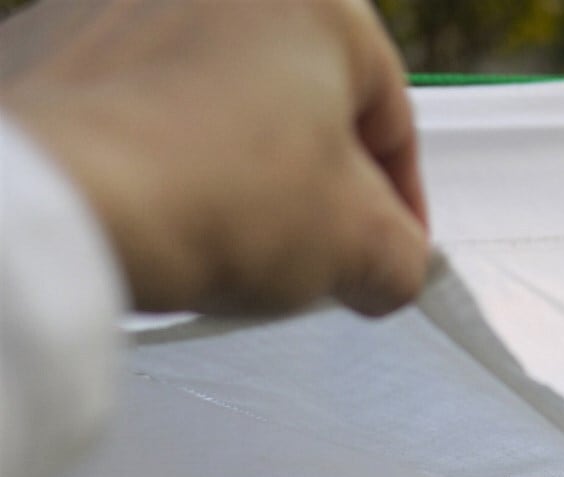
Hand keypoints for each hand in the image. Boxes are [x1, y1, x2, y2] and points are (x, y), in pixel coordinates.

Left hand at [0, 0, 429, 316]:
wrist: (70, 204)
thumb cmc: (223, 200)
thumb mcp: (363, 251)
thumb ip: (404, 259)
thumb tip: (389, 265)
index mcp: (315, 1)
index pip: (391, 118)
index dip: (403, 205)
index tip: (392, 255)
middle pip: (304, 103)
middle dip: (318, 188)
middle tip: (320, 259)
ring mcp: (134, 0)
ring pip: (225, 104)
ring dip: (245, 173)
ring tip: (237, 244)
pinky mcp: (64, 38)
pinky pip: (148, 107)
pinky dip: (171, 159)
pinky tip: (171, 217)